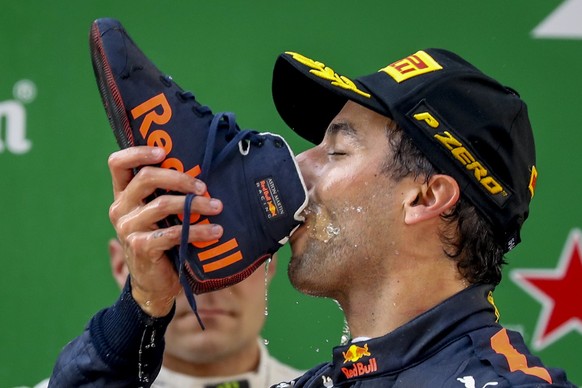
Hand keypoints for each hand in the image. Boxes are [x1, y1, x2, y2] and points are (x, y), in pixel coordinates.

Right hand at [108, 146, 223, 316]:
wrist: (154, 284)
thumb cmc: (164, 242)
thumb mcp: (161, 215)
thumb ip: (167, 194)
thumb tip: (202, 170)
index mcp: (124, 195)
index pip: (117, 164)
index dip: (138, 152)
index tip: (164, 152)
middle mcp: (121, 208)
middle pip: (146, 178)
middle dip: (179, 177)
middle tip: (204, 186)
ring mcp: (128, 228)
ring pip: (162, 204)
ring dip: (195, 205)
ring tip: (217, 207)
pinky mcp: (140, 247)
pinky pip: (172, 233)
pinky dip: (198, 231)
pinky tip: (216, 232)